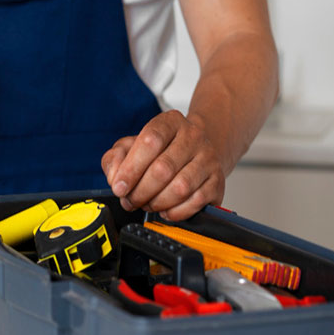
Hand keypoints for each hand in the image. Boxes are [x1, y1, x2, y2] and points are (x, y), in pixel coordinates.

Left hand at [101, 110, 224, 220]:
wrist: (196, 153)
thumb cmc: (159, 152)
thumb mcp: (131, 146)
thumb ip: (115, 158)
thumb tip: (116, 178)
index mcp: (170, 122)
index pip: (151, 141)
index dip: (131, 169)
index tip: (119, 187)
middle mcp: (193, 136)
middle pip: (163, 169)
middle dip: (140, 192)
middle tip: (131, 200)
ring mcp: (208, 158)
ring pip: (180, 188)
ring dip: (157, 203)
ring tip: (147, 203)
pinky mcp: (217, 181)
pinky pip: (195, 202)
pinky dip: (175, 212)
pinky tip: (166, 209)